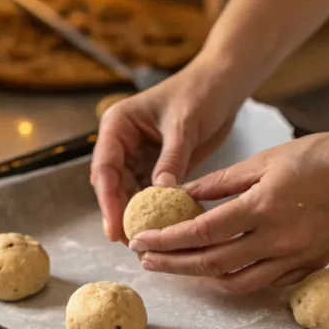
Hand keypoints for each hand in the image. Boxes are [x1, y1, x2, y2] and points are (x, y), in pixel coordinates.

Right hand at [91, 60, 247, 242]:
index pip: (105, 167)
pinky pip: (152, 192)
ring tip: (145, 243)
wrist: (223, 85)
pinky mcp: (157, 165)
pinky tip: (164, 228)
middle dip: (121, 213)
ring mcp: (138, 155)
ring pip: (131, 192)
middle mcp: (122, 142)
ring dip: (138, 215)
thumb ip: (171, 159)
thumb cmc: (200, 93)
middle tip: (131, 243)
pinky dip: (157, 209)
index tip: (115, 227)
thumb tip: (160, 193)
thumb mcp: (183, 126)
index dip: (108, 200)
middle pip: (114, 185)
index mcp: (118, 125)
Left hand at [129, 131, 328, 292]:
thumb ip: (223, 181)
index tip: (141, 240)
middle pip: (212, 262)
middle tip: (146, 261)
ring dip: (200, 278)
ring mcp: (295, 258)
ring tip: (175, 268)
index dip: (167, 239)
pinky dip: (235, 280)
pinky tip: (217, 272)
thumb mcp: (267, 160)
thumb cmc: (323, 157)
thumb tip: (184, 194)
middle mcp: (276, 239)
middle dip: (173, 264)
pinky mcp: (309, 267)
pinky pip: (264, 283)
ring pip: (236, 281)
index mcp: (262, 207)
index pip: (202, 231)